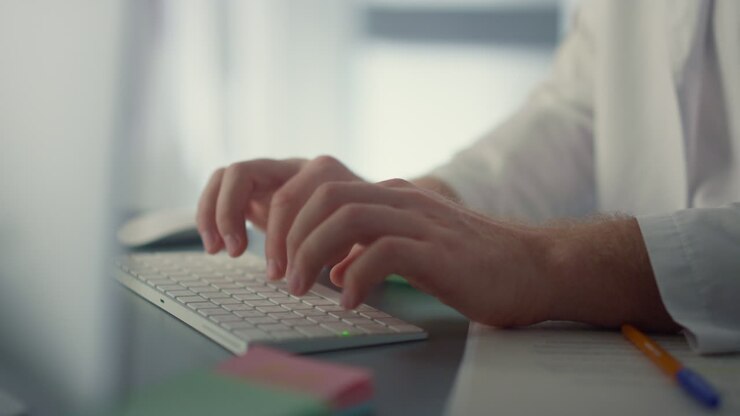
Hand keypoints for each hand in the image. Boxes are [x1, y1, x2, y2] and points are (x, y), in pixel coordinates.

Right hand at [196, 156, 362, 278]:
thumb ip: (352, 249)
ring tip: (219, 250)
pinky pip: (220, 186)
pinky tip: (215, 246)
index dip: (280, 235)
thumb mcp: (361, 238)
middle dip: (240, 220)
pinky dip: (209, 213)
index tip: (283, 274)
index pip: (288, 194)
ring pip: (230, 175)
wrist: (360, 210)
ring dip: (219, 213)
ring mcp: (270, 172)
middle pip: (251, 174)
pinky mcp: (253, 186)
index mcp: (322, 173)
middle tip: (249, 260)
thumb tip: (342, 276)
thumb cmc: (361, 228)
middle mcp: (293, 166)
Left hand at [284, 178, 553, 326]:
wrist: (533, 267)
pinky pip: (384, 252)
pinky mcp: (439, 251)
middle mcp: (402, 199)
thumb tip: (336, 266)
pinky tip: (349, 301)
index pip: (323, 190)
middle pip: (326, 196)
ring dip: (312, 254)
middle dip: (291, 236)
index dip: (290, 222)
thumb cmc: (473, 264)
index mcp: (392, 196)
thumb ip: (372, 249)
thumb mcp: (413, 249)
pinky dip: (355, 276)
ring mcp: (421, 221)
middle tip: (283, 277)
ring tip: (303, 288)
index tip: (279, 260)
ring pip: (347, 216)